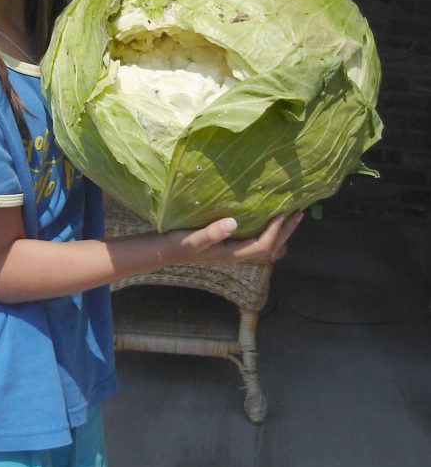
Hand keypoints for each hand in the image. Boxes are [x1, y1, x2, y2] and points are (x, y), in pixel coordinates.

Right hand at [171, 211, 303, 265]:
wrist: (167, 251)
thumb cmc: (180, 243)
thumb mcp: (194, 238)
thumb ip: (212, 232)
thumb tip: (233, 223)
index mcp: (233, 254)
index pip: (262, 245)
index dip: (275, 231)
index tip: (283, 213)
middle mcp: (238, 253)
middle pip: (270, 246)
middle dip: (286, 231)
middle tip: (299, 213)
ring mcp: (235, 249)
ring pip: (265, 242)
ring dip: (280, 229)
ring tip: (291, 214)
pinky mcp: (230, 243)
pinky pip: (256, 237)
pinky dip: (267, 227)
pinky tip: (268, 216)